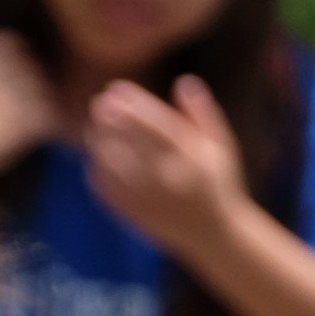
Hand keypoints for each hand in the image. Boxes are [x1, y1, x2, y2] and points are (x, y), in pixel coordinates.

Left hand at [78, 75, 252, 257]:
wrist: (212, 234)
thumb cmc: (217, 182)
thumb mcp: (221, 145)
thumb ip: (202, 113)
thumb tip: (183, 81)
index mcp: (191, 156)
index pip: (156, 124)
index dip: (132, 104)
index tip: (115, 90)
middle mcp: (168, 177)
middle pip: (130, 142)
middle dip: (109, 120)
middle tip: (98, 104)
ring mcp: (149, 198)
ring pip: (113, 166)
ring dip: (99, 143)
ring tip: (93, 128)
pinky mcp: (135, 214)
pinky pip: (108, 191)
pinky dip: (97, 171)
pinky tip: (96, 156)